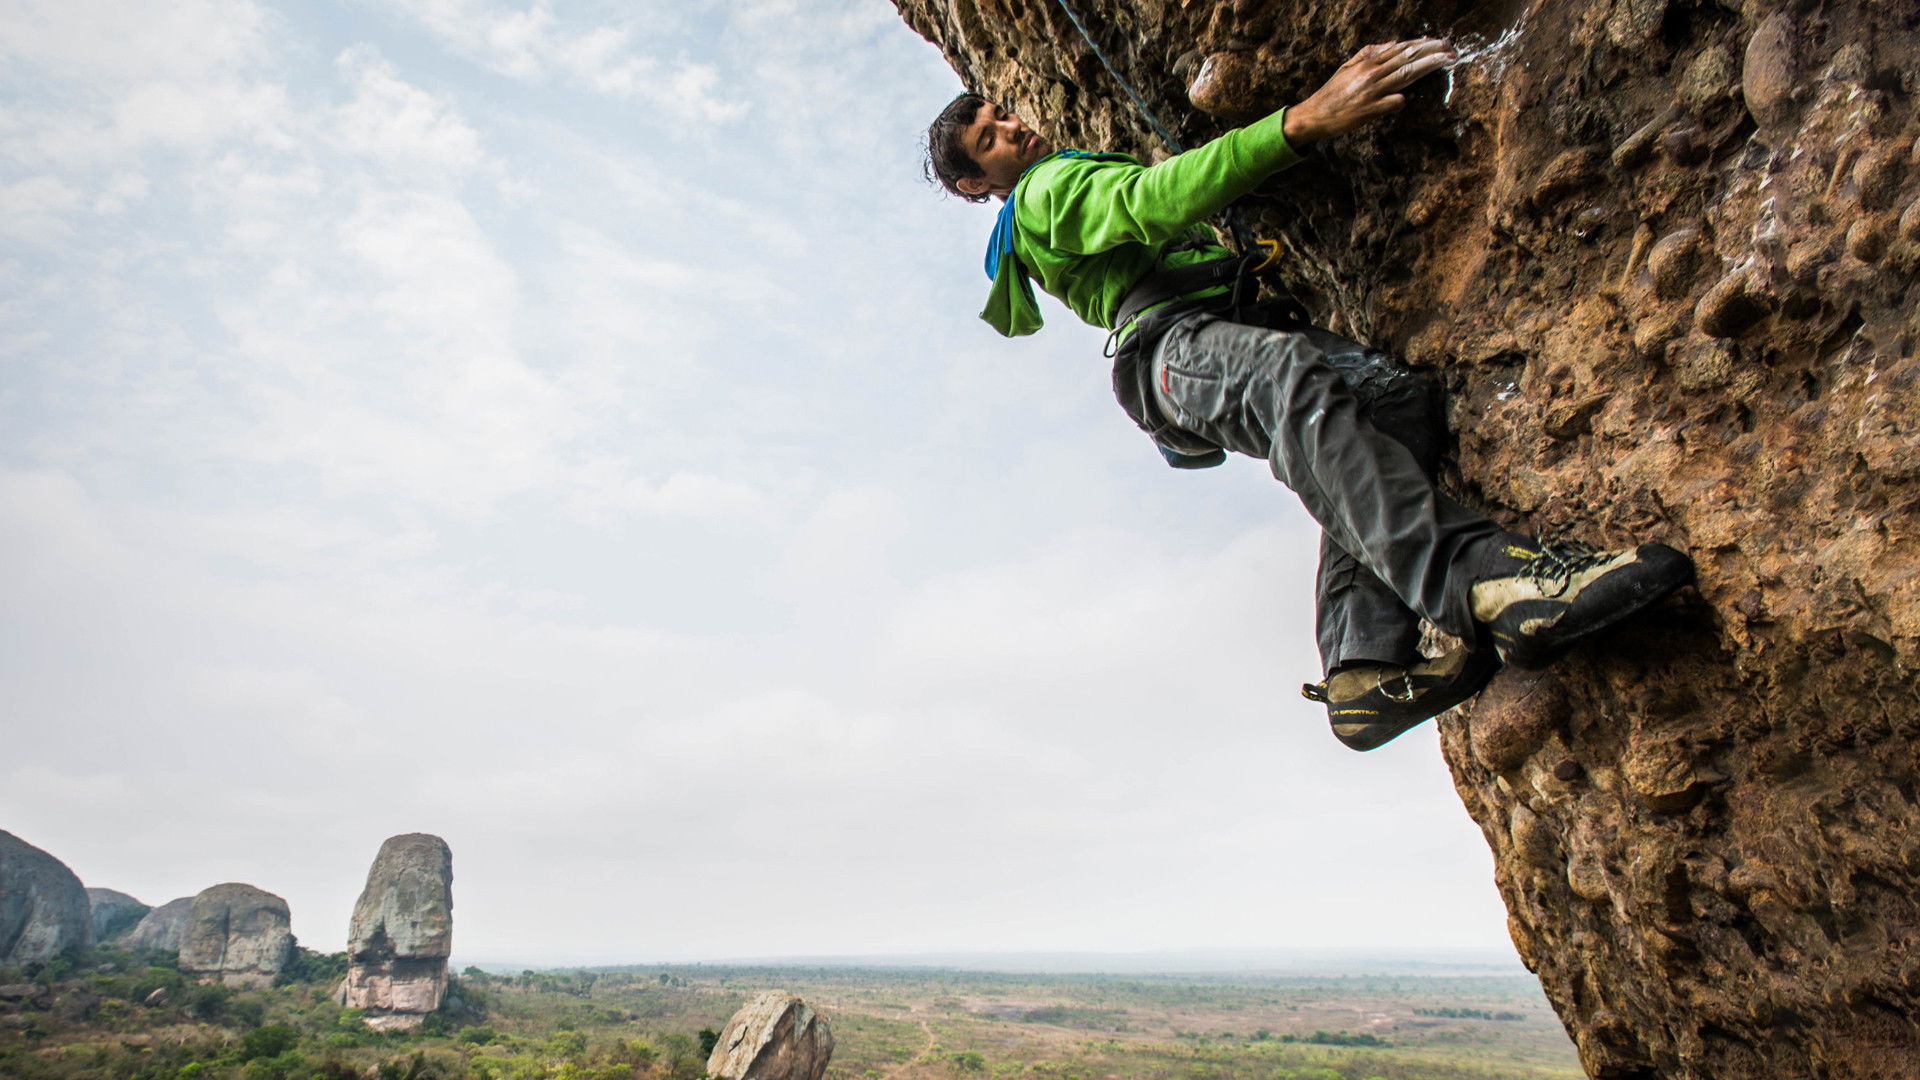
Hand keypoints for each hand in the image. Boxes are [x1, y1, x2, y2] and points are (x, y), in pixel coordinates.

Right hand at [1283, 38, 1455, 146]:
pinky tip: (1404, 101)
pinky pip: (1393, 103)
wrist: (1313, 115)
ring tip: (1448, 60)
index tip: (1440, 42)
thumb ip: (1369, 53)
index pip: (1401, 49)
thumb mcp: (1347, 67)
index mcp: (1367, 63)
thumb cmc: (1331, 94)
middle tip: (1452, 48)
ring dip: (1429, 66)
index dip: (1423, 44)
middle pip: (1408, 58)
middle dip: (1433, 51)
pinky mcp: (1369, 110)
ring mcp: (1372, 91)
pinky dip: (1402, 101)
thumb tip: (1392, 43)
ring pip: (1406, 74)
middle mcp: (1372, 73)